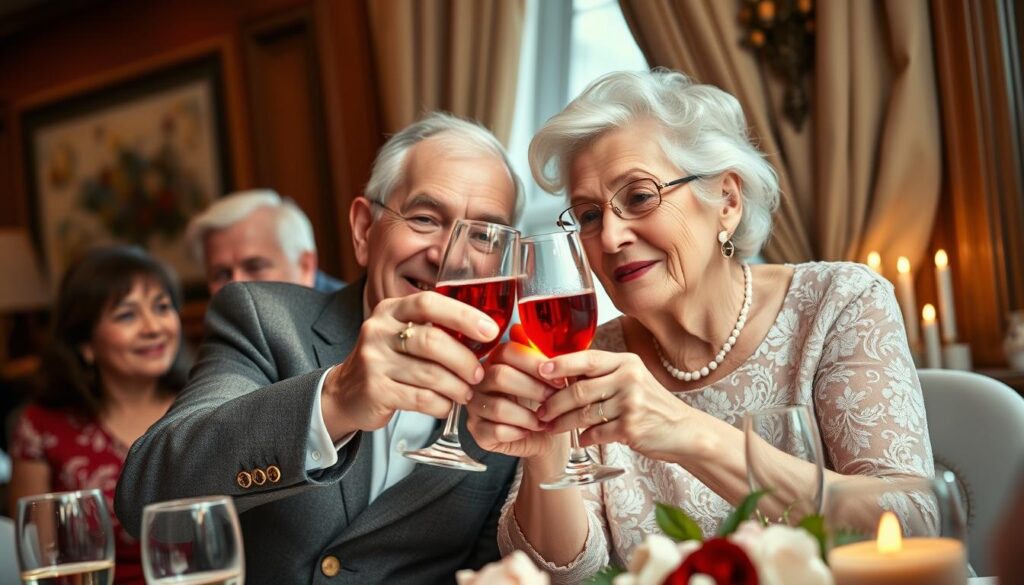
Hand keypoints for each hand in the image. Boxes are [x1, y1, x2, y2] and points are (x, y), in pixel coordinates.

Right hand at [321, 291, 500, 438]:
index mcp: (390, 310)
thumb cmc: (388, 362)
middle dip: (464, 360)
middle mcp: (378, 331)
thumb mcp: (403, 335)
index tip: (491, 331)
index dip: (463, 315)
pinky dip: (441, 404)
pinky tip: (446, 405)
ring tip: (466, 393)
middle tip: (479, 374)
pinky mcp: (374, 391)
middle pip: (432, 341)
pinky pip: (421, 399)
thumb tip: (486, 334)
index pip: (429, 303)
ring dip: (456, 387)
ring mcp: (373, 361)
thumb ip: (435, 329)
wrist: (345, 393)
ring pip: (430, 374)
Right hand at [465, 341, 560, 458]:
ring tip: (544, 420)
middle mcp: (480, 381)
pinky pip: (495, 431)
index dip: (534, 363)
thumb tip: (520, 329)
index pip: (507, 351)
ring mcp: (475, 406)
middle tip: (553, 398)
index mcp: (496, 361)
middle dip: (533, 388)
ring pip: (498, 407)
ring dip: (528, 415)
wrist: (546, 436)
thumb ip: (540, 355)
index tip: (558, 378)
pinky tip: (530, 431)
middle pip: (500, 376)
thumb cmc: (544, 403)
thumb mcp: (547, 377)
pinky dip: (518, 432)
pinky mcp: (477, 432)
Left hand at [536, 350, 694, 461]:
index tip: (539, 370)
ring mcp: (631, 404)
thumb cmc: (651, 404)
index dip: (560, 364)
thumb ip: (603, 375)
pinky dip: (585, 438)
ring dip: (563, 424)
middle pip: (579, 390)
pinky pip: (597, 433)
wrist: (684, 430)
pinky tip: (581, 439)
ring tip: (551, 428)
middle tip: (540, 412)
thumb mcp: (632, 378)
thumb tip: (560, 375)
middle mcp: (629, 379)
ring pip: (584, 414)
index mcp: (626, 362)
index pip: (587, 359)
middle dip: (554, 403)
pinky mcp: (632, 428)